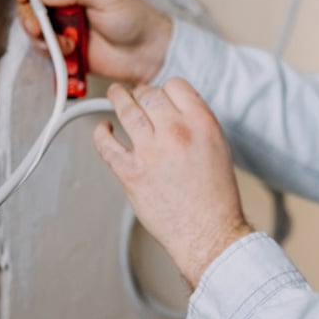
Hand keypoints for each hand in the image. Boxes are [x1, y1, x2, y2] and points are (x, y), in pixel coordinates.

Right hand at [14, 0, 172, 84]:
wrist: (144, 54)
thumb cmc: (135, 18)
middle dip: (30, 13)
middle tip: (39, 24)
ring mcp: (63, 21)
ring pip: (33, 24)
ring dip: (42, 35)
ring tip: (62, 42)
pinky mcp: (63, 43)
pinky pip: (44, 46)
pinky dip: (51, 50)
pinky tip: (69, 51)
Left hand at [93, 78, 253, 288]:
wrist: (209, 233)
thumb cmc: (216, 198)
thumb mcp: (217, 147)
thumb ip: (195, 124)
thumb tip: (172, 110)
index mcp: (201, 124)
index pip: (175, 85)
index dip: (165, 88)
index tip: (159, 93)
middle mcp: (175, 132)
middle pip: (149, 94)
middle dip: (142, 94)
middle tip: (137, 95)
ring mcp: (150, 151)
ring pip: (126, 110)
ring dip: (118, 98)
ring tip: (114, 94)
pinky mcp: (129, 171)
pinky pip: (106, 143)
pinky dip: (101, 132)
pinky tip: (103, 128)